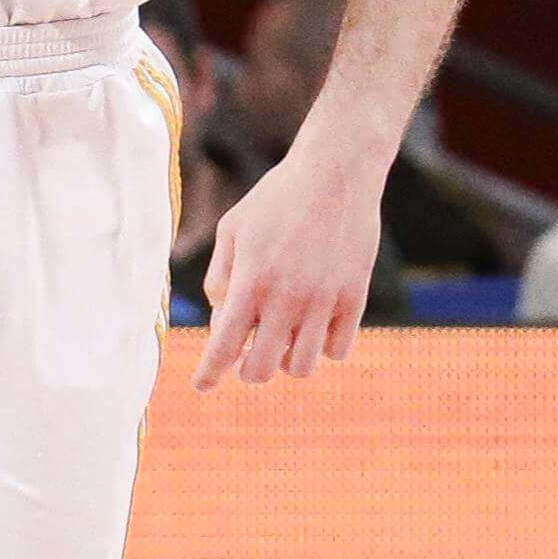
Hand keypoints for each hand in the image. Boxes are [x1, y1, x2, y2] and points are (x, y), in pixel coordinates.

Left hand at [191, 145, 377, 390]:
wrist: (337, 172)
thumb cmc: (276, 198)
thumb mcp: (233, 229)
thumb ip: (220, 279)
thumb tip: (222, 322)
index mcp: (251, 281)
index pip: (224, 346)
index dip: (210, 374)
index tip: (202, 386)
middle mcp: (288, 298)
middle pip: (262, 370)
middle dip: (248, 370)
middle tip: (247, 355)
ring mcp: (325, 300)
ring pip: (302, 367)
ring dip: (286, 360)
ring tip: (282, 336)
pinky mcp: (355, 297)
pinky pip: (338, 350)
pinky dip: (323, 346)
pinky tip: (315, 326)